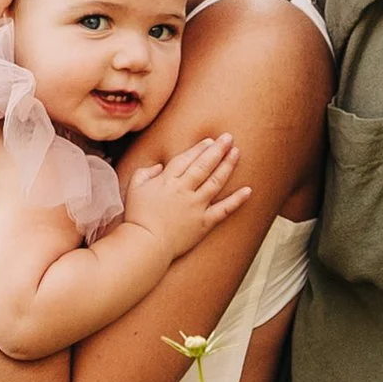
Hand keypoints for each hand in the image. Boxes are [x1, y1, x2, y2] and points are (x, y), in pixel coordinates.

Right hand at [119, 130, 247, 259]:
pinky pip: (224, 210)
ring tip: (237, 153)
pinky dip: (237, 200)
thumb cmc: (137, 217)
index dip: (199, 148)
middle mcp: (185, 190)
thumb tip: (159, 167)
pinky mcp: (204, 223)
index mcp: (168, 181)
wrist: (146, 243)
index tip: (210, 140)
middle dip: (218, 150)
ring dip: (228, 166)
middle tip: (229, 138)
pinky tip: (248, 190)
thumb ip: (145, 172)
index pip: (186, 159)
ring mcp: (196, 206)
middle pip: (204, 165)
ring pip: (216, 182)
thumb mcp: (134, 188)